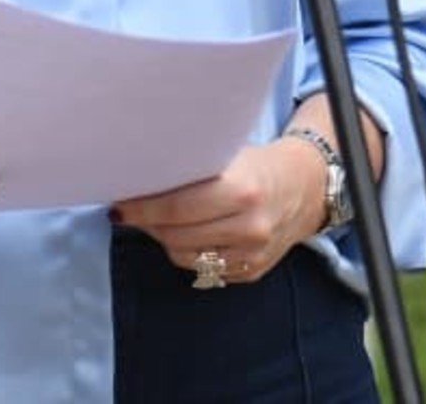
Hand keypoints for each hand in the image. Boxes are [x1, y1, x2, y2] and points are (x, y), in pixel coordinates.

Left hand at [111, 137, 325, 286]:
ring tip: (156, 220)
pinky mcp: (253, 272)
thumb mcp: (230, 153)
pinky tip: (183, 233)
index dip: (142, 208)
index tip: (119, 203)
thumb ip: (192, 167)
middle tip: (130, 209)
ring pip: (185, 257)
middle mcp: (250, 228)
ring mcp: (253, 255)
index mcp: (243, 191)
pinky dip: (187, 252)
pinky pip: (204, 269)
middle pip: (176, 235)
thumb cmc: (258, 163)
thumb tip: (140, 175)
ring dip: (164, 238)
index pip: (176, 207)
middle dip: (147, 223)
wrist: (306, 187)